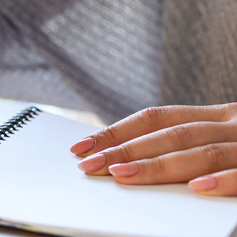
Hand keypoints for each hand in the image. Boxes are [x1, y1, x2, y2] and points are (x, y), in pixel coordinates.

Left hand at [71, 103, 236, 195]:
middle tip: (91, 165)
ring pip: (202, 151)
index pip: (156, 119)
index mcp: (216, 116)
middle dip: (127, 150)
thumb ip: (185, 146)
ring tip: (123, 175)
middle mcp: (231, 123)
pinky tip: (196, 188)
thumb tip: (124, 163)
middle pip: (172, 135)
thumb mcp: (220, 140)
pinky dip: (221, 180)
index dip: (117, 132)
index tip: (82, 147)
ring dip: (159, 165)